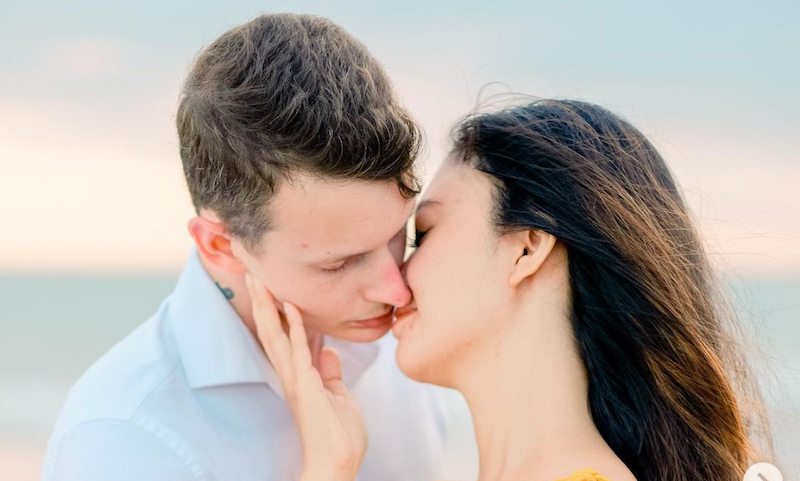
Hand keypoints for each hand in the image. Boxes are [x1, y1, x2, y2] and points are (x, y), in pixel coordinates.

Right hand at [245, 273, 366, 480]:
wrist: (338, 465)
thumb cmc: (339, 436)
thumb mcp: (337, 396)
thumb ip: (330, 374)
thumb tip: (328, 352)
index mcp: (298, 374)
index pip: (282, 335)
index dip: (273, 309)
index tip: (266, 283)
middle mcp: (291, 374)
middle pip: (271, 330)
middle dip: (262, 300)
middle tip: (251, 270)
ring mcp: (296, 380)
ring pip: (277, 336)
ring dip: (269, 307)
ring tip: (260, 279)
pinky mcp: (307, 387)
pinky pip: (299, 351)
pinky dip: (296, 327)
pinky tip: (291, 307)